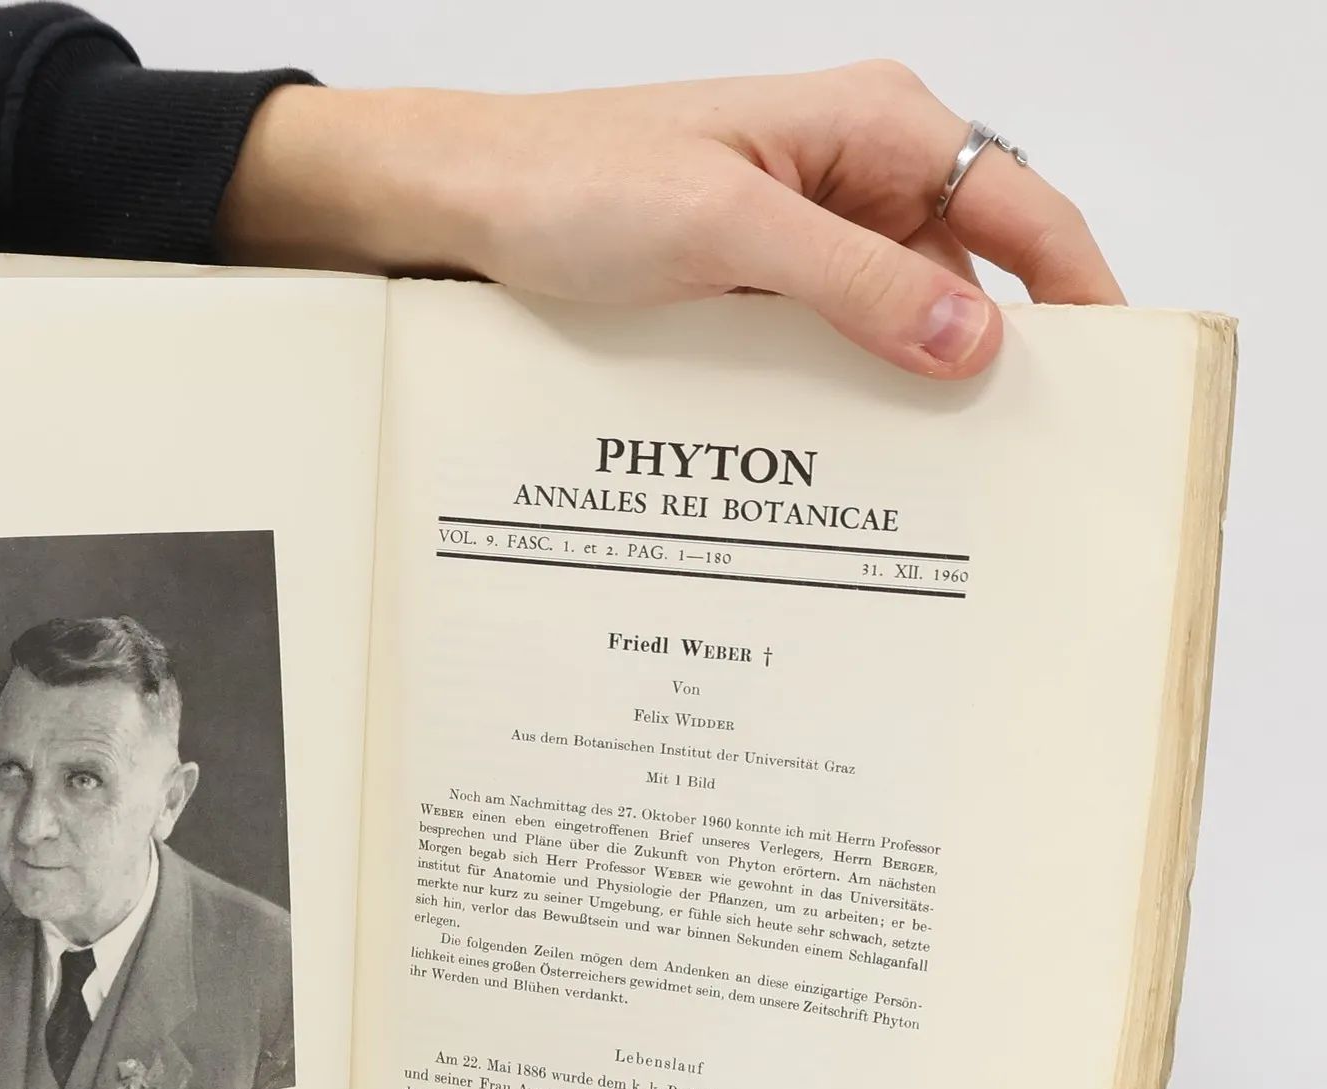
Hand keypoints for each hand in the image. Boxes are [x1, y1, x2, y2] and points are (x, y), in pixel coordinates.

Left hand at [221, 62, 1123, 378]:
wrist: (461, 204)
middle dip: (990, 359)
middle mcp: (851, 170)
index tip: (1108, 384)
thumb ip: (852, 282)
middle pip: (967, 270)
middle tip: (1012, 463)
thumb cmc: (573, 183)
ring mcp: (800, 229)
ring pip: (893, 317)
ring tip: (925, 482)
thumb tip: (972, 338)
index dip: (1078, 292)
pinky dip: (838, 391)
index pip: (1021, 207)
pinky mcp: (752, 279)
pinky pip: (825, 340)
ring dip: (904, 387)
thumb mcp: (723, 230)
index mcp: (872, 125)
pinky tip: (836, 454)